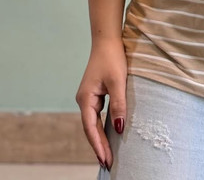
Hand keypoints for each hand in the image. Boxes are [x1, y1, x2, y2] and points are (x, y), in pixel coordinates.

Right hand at [75, 38, 127, 171]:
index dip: (98, 145)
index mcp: (86, 98)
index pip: (91, 128)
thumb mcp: (118, 81)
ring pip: (93, 123)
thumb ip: (119, 105)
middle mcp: (84, 100)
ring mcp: (88, 97)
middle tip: (108, 163)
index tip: (106, 160)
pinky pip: (96, 115)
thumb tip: (119, 128)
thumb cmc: (112, 58)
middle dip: (99, 146)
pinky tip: (108, 135)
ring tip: (108, 155)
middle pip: (90, 128)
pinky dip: (101, 127)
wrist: (107, 40)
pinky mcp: (94, 93)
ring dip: (100, 138)